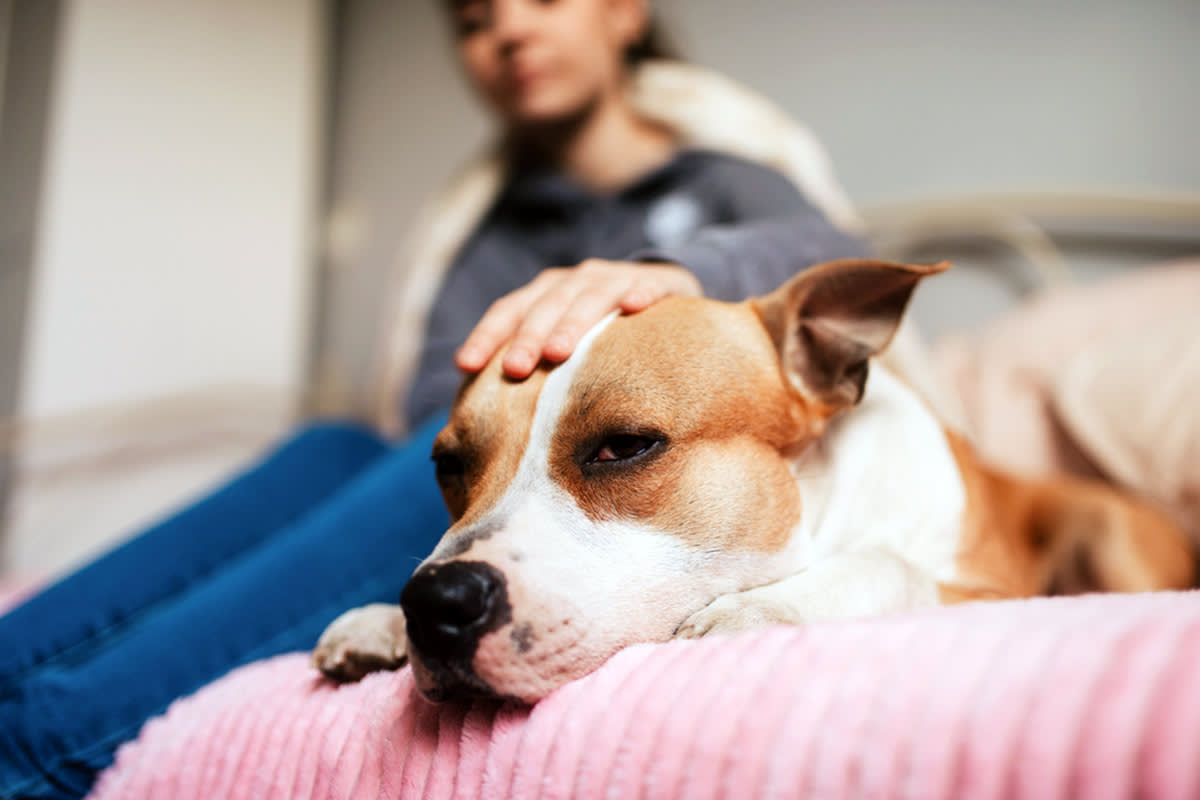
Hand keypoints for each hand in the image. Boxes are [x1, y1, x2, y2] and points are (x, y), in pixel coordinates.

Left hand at [456, 259, 702, 378]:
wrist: (662, 290)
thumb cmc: (603, 329)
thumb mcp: (568, 339)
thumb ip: (537, 365)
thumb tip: (497, 417)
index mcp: (546, 293)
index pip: (509, 310)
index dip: (487, 335)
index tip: (466, 366)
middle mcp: (576, 281)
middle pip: (546, 306)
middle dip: (528, 337)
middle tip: (515, 369)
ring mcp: (616, 278)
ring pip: (591, 296)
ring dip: (573, 322)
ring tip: (559, 351)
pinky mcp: (659, 281)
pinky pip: (649, 285)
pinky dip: (642, 292)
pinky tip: (636, 305)